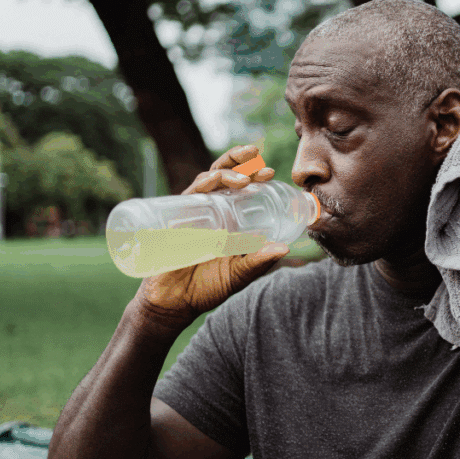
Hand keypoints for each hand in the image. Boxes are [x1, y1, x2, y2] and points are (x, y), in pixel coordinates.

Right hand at [130, 145, 289, 334]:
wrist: (174, 303)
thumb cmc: (208, 287)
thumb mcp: (239, 274)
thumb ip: (258, 261)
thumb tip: (284, 248)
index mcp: (230, 219)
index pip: (243, 190)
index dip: (255, 176)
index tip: (270, 172)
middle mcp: (212, 211)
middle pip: (224, 176)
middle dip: (238, 160)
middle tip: (255, 154)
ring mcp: (194, 213)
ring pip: (208, 180)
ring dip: (225, 172)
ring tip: (243, 179)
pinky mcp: (176, 219)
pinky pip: (189, 196)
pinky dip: (201, 186)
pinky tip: (213, 182)